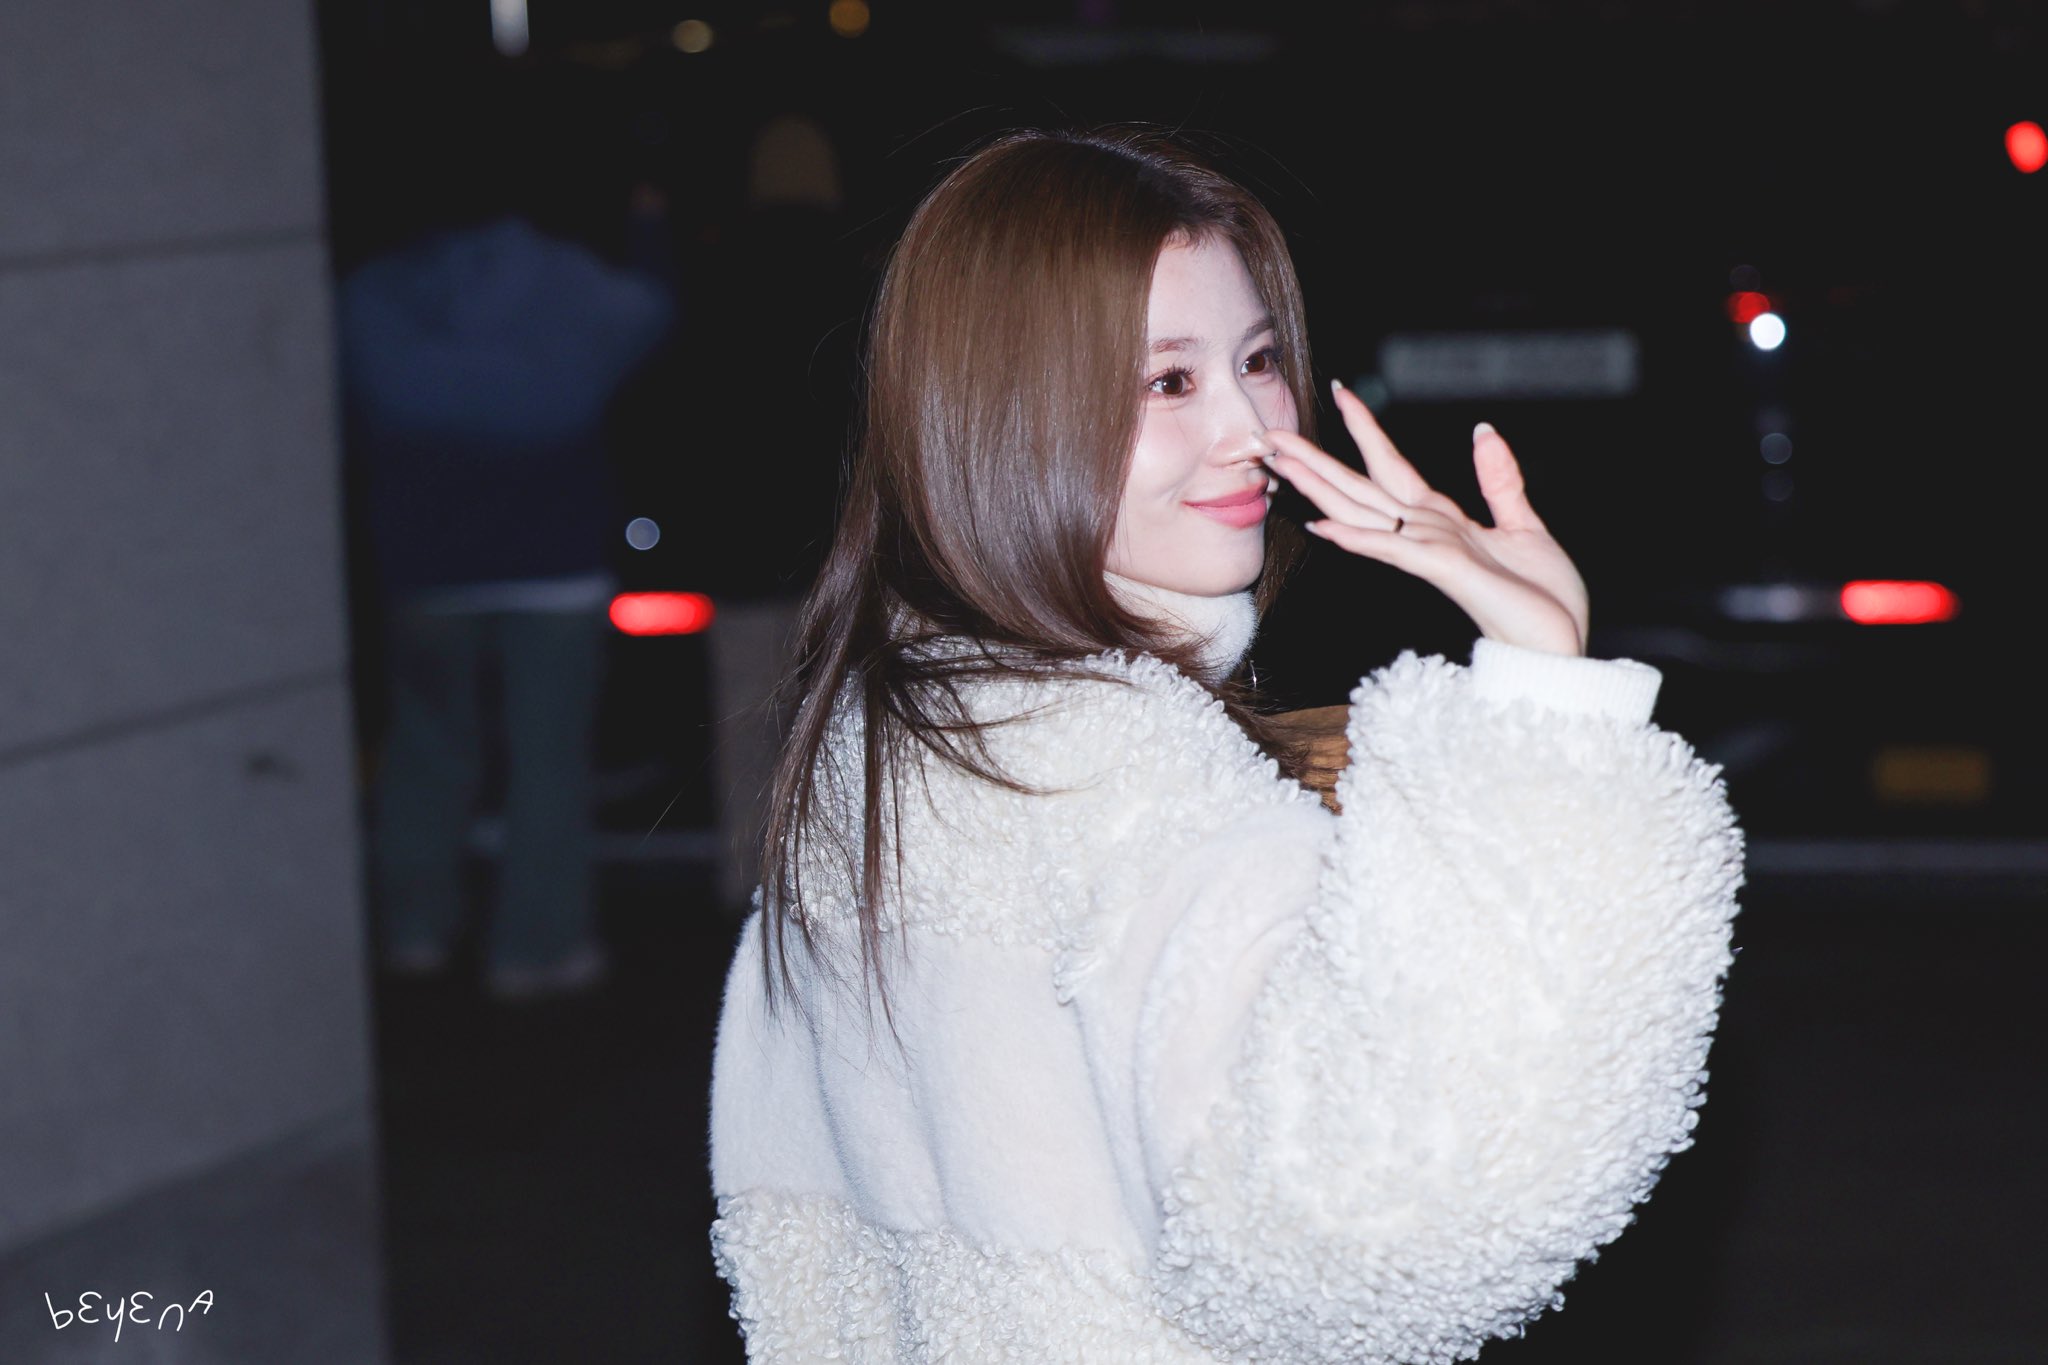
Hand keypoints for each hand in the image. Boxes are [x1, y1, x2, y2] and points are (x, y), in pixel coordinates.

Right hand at [1265, 382, 1589, 655]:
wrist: (1558, 645)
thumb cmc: (1542, 599)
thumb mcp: (1523, 524)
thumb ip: (1498, 480)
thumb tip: (1482, 429)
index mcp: (1442, 521)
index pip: (1391, 466)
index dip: (1365, 429)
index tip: (1343, 391)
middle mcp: (1425, 534)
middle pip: (1358, 489)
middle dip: (1315, 460)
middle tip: (1272, 435)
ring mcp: (1429, 552)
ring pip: (1361, 512)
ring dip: (1318, 487)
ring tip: (1280, 463)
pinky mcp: (1444, 570)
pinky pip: (1392, 548)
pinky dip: (1356, 537)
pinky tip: (1322, 524)